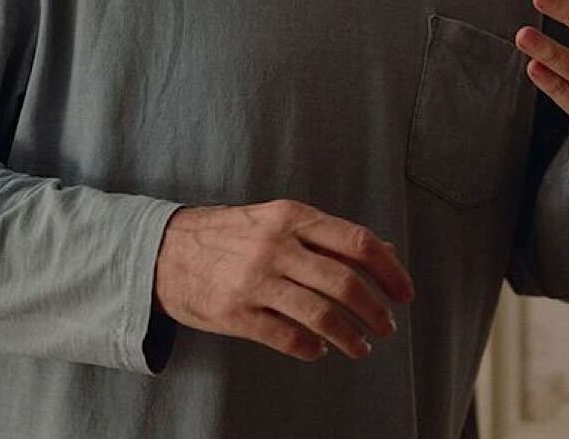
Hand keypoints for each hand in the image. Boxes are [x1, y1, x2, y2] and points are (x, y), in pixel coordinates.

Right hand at [152, 199, 413, 362]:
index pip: (357, 243)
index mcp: (292, 217)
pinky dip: (311, 349)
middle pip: (345, 283)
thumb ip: (326, 234)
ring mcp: (255, 281)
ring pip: (321, 315)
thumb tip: (383, 249)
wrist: (163, 250)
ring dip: (351, 336)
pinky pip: (286, 338)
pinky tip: (319, 350)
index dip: (389, 271)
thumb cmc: (230, 234)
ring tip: (361, 347)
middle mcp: (277, 247)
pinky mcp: (236, 314)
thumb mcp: (278, 218)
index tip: (405, 294)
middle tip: (386, 327)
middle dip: (375, 311)